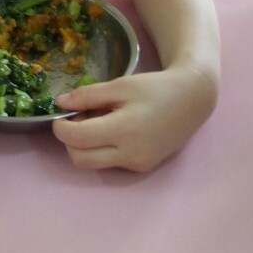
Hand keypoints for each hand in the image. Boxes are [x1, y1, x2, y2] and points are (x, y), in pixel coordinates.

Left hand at [52, 66, 217, 172]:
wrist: (192, 100)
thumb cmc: (155, 87)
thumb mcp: (121, 85)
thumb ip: (88, 95)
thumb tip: (60, 103)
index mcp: (124, 130)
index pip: (77, 139)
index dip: (61, 127)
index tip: (62, 114)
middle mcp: (130, 154)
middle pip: (80, 159)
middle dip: (70, 140)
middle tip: (81, 117)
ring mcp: (137, 164)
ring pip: (94, 163)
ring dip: (86, 145)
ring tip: (100, 120)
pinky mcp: (143, 167)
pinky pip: (111, 162)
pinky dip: (103, 148)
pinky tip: (116, 128)